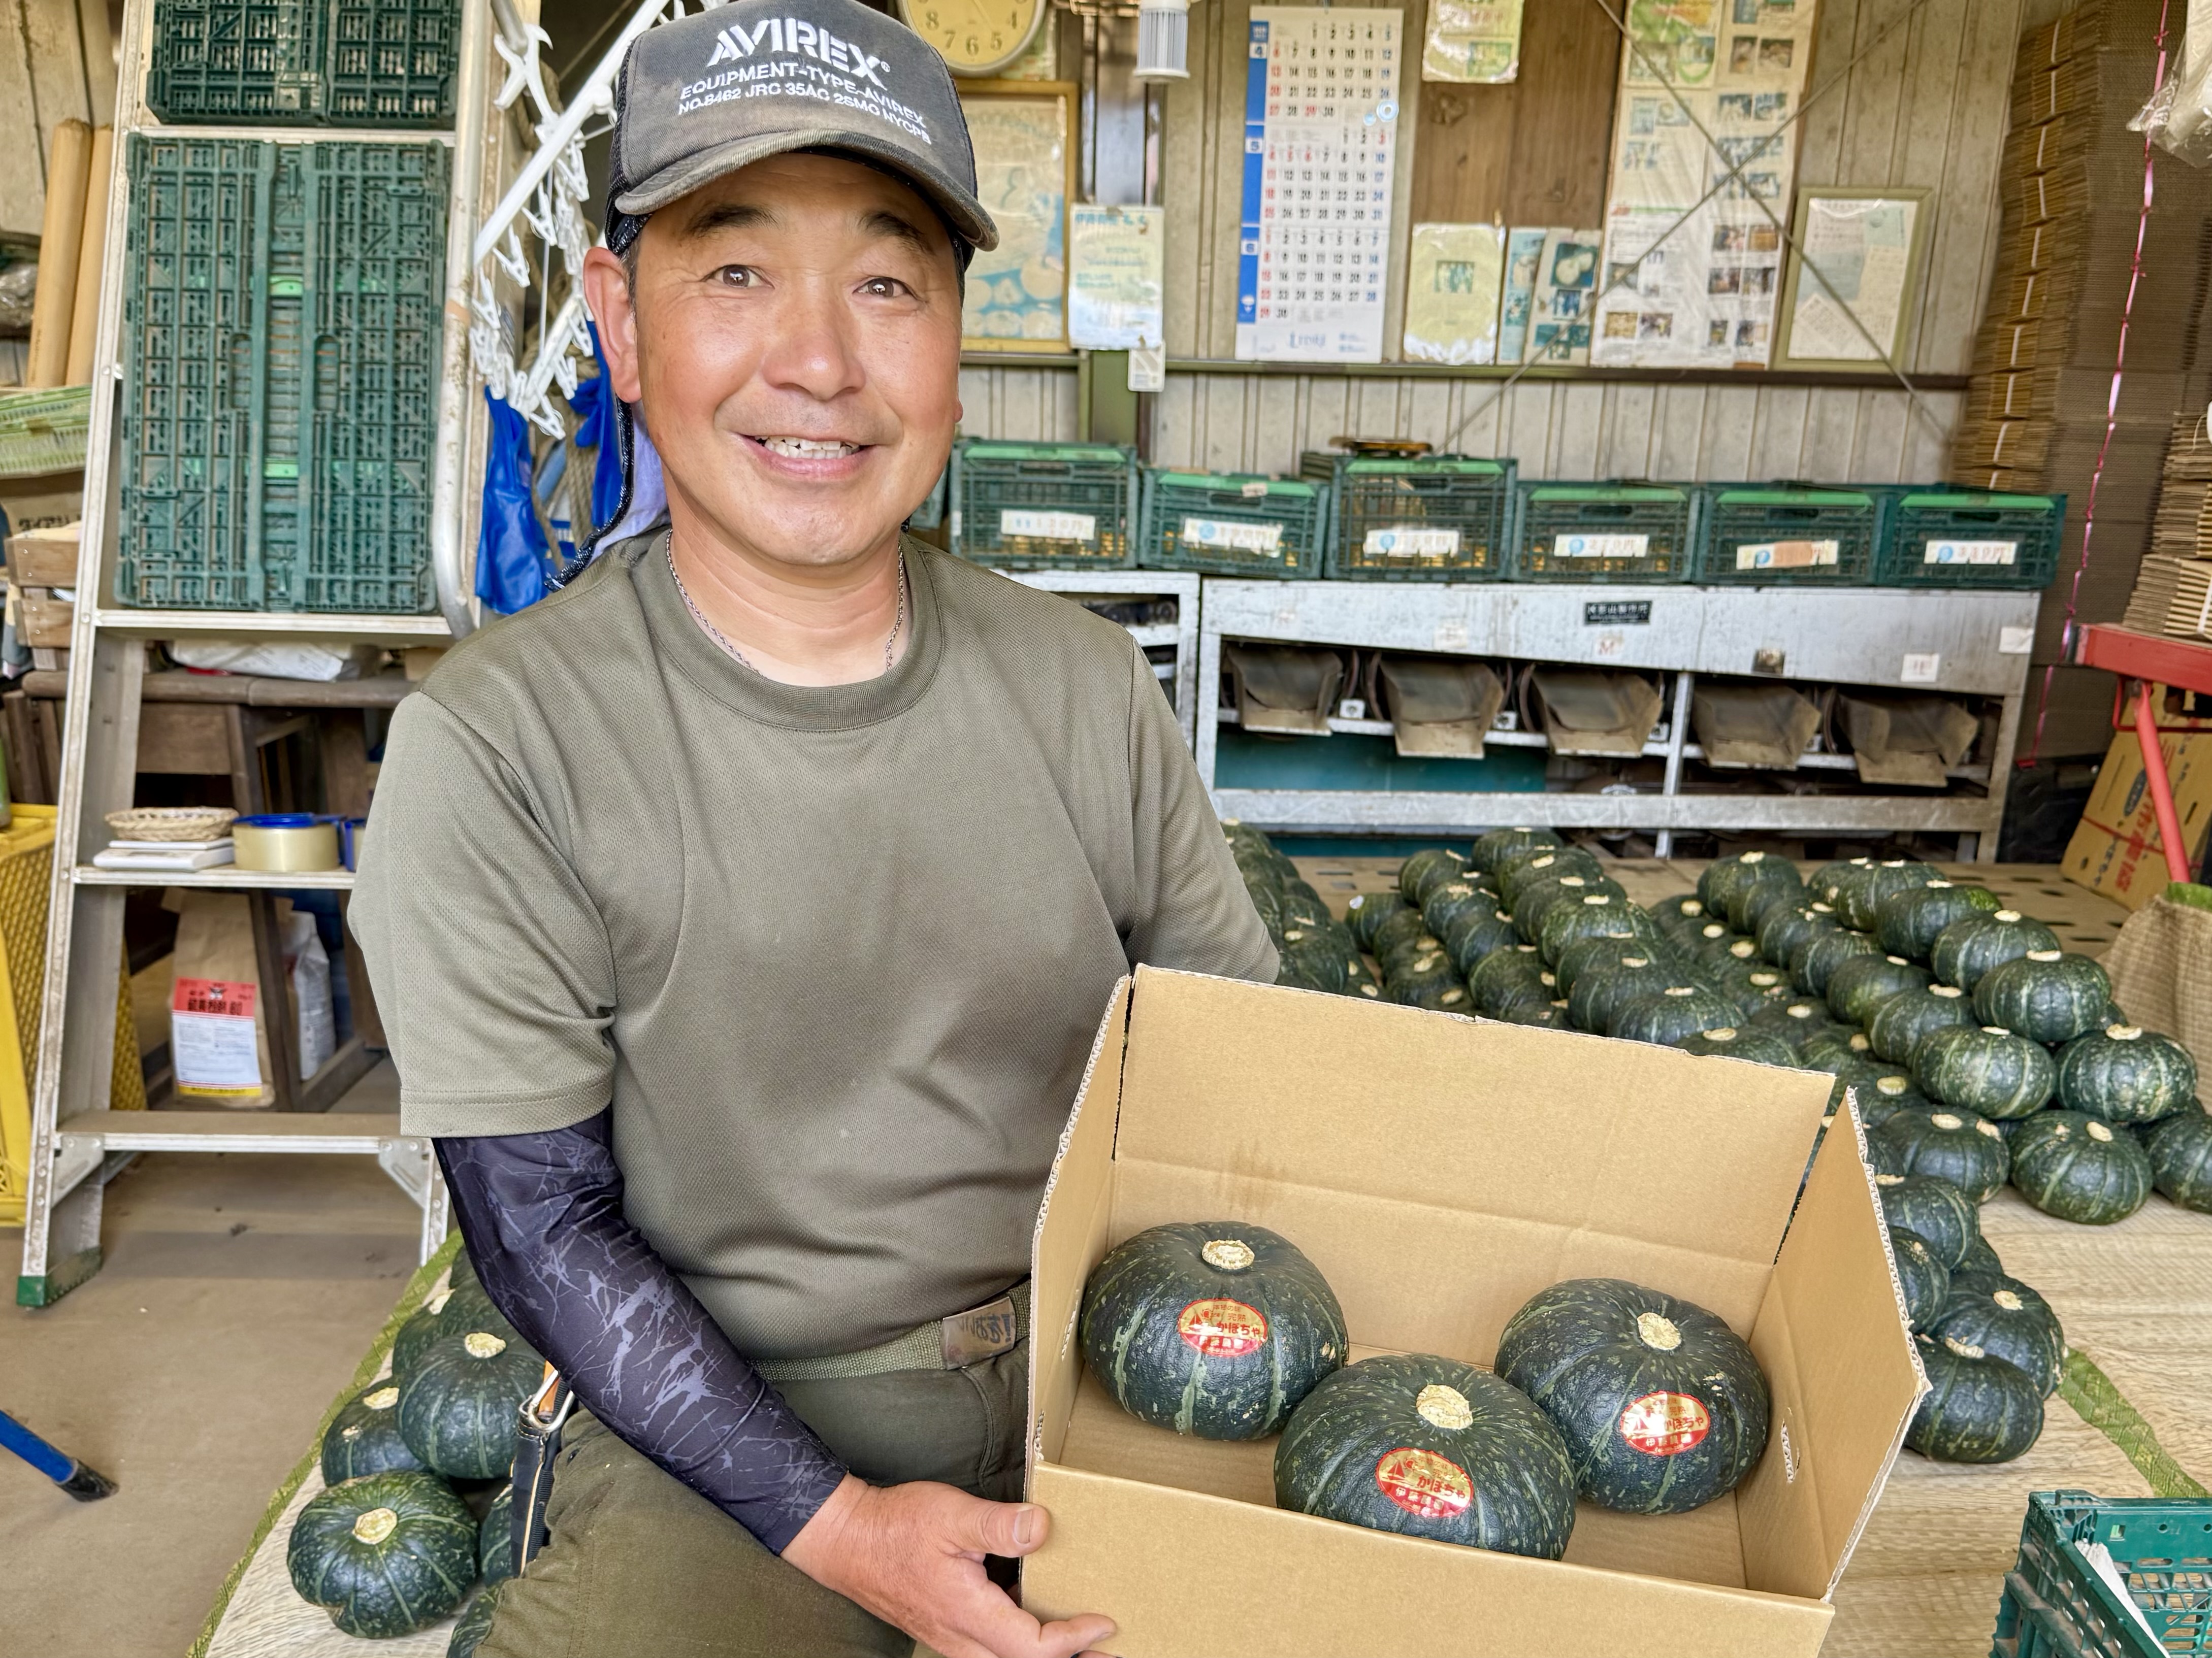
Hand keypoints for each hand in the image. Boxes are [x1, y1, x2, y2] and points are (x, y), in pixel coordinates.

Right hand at [782, 1474, 1115, 1657]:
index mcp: (968, 1615)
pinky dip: (1020, 1644)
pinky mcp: (945, 1630)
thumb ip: (999, 1526)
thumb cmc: (896, 1526)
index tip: (1105, 1623)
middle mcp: (961, 1639)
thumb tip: (1043, 1528)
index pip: (1033, 1649)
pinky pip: (990, 1650)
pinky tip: (1033, 1620)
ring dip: (1044, 1655)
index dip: (1074, 1640)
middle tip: (1108, 1651)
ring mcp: (951, 1639)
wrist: (846, 1541)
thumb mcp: (951, 1515)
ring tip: (1081, 1643)